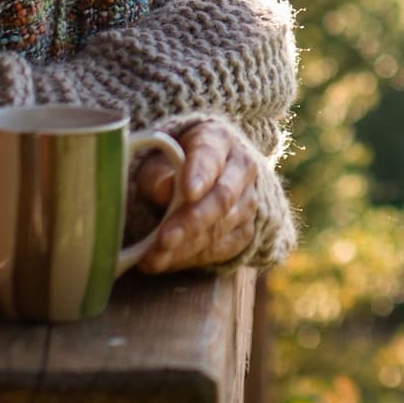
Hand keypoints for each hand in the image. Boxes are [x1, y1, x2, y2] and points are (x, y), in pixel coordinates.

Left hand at [132, 119, 259, 272]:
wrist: (211, 171)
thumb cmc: (177, 159)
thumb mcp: (161, 156)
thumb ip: (157, 171)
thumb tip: (163, 189)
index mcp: (218, 139)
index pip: (210, 156)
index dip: (199, 175)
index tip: (187, 191)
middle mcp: (242, 169)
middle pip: (221, 198)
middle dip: (190, 222)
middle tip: (163, 240)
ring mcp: (250, 202)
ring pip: (221, 228)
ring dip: (186, 248)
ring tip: (153, 258)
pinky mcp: (247, 231)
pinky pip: (222, 250)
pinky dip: (192, 259)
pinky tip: (166, 263)